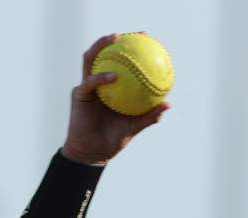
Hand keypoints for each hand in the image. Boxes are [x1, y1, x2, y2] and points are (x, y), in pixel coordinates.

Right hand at [61, 34, 169, 165]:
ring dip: (101, 47)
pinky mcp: (79, 94)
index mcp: (110, 87)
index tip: (144, 41)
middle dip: (114, 41)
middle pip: (102, 55)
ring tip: (114, 39)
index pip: (118, 64)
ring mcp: (87, 86)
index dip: (129, 51)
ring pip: (91, 60)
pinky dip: (101, 78)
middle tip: (131, 34)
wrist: (94, 152)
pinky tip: (113, 76)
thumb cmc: (114, 139)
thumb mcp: (135, 126)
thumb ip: (149, 116)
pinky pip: (90, 82)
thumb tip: (168, 104)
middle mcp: (97, 82)